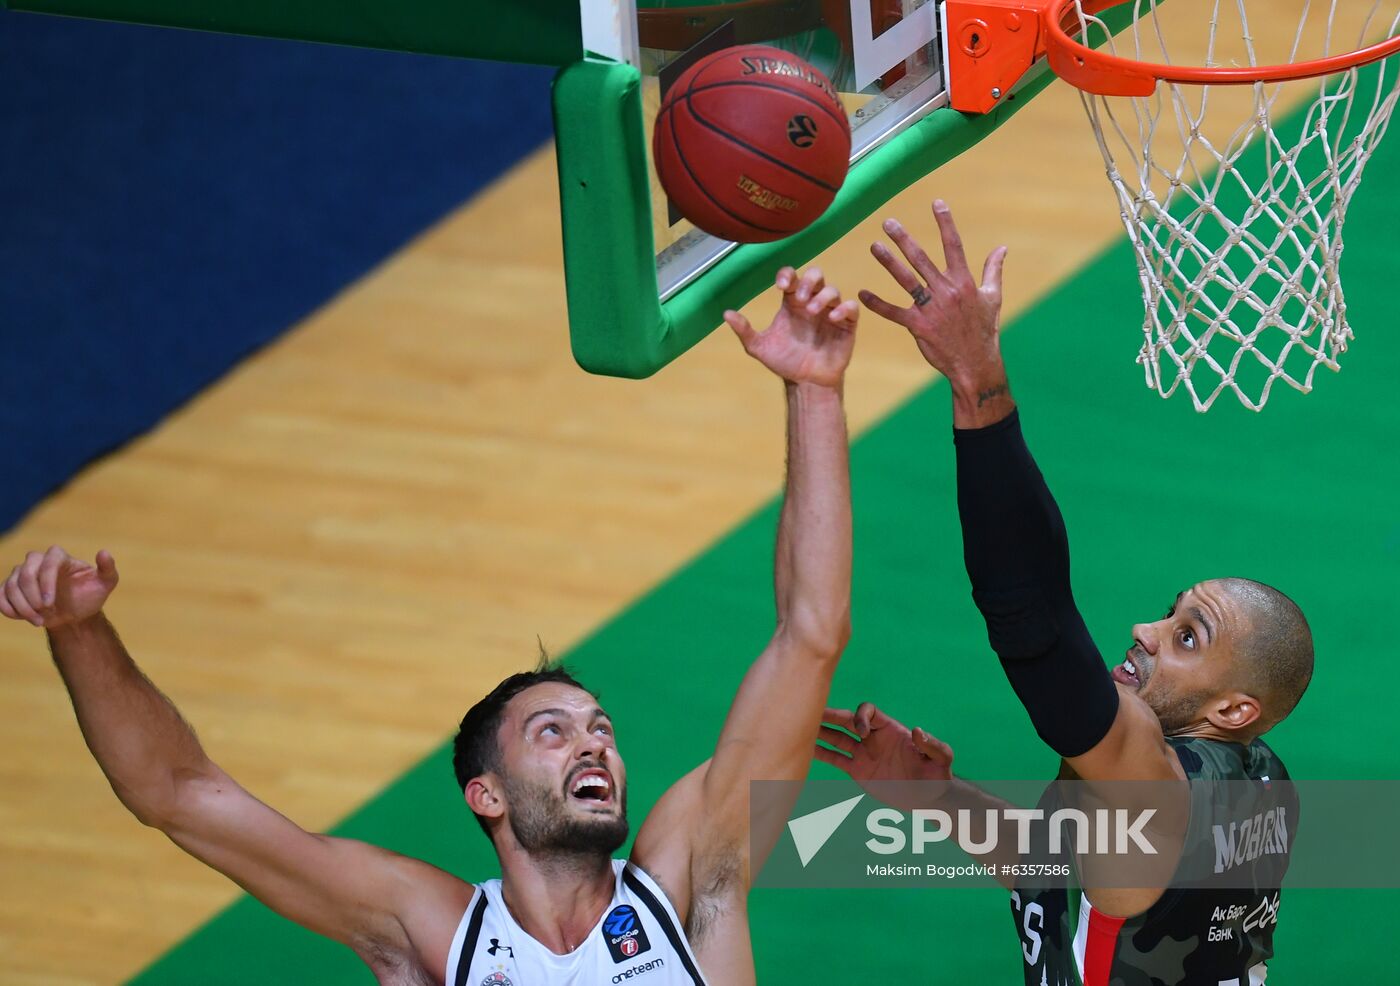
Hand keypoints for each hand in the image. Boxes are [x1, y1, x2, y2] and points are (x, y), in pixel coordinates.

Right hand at [0, 547, 118, 628]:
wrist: (74, 615)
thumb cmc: (90, 596)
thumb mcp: (105, 584)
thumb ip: (107, 569)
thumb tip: (104, 552)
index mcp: (59, 557)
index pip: (48, 562)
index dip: (46, 583)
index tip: (50, 603)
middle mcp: (37, 561)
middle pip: (24, 572)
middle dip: (32, 596)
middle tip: (45, 612)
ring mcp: (21, 574)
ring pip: (10, 586)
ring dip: (22, 607)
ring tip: (39, 621)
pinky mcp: (10, 588)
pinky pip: (0, 595)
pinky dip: (8, 608)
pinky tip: (22, 618)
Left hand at [726, 266, 858, 388]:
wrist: (806, 384)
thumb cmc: (784, 363)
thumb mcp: (760, 347)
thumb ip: (745, 330)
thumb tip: (726, 313)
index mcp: (791, 304)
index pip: (792, 278)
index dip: (787, 275)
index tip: (781, 286)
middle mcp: (811, 303)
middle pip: (816, 275)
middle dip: (809, 281)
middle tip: (800, 297)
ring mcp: (830, 313)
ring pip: (833, 289)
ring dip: (823, 296)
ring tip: (812, 311)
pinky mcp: (846, 325)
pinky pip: (850, 307)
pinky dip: (844, 308)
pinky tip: (832, 318)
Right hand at [816, 702, 954, 810]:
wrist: (929, 799)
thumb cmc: (937, 775)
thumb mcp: (941, 759)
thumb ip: (932, 745)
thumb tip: (918, 731)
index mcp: (890, 729)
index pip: (868, 711)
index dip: (861, 717)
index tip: (862, 733)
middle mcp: (873, 737)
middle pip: (846, 720)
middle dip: (830, 716)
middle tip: (811, 712)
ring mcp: (863, 753)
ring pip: (836, 738)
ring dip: (820, 732)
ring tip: (799, 727)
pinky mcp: (857, 770)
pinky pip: (836, 759)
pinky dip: (821, 754)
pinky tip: (805, 749)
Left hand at [858, 201, 1011, 423]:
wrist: (976, 365)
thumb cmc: (985, 331)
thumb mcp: (993, 298)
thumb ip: (994, 271)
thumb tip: (1002, 248)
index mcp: (964, 282)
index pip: (954, 246)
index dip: (945, 223)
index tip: (936, 203)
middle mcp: (947, 291)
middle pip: (922, 259)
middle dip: (904, 239)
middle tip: (888, 223)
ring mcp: (932, 309)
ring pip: (906, 279)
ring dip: (888, 262)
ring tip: (874, 246)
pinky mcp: (919, 327)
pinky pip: (894, 312)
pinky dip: (877, 303)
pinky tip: (862, 293)